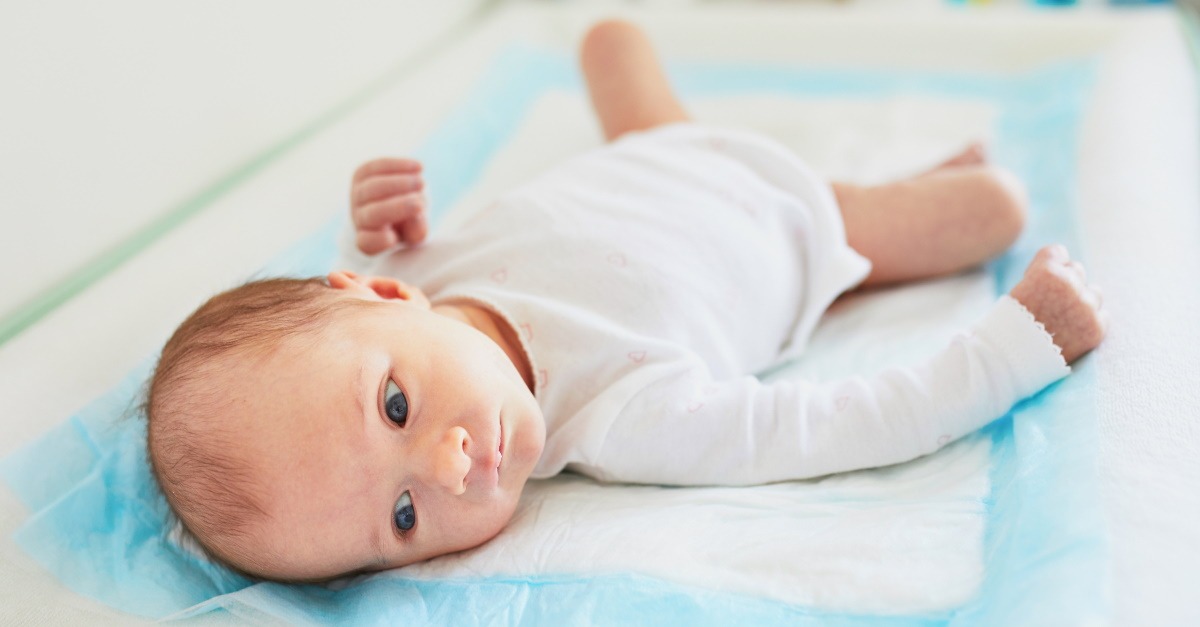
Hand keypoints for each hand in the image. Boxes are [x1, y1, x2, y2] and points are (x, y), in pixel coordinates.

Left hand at [350, 158, 427, 253]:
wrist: (399, 202)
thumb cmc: (409, 225)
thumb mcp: (415, 233)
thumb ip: (417, 230)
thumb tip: (417, 214)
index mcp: (369, 240)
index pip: (366, 242)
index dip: (378, 241)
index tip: (393, 239)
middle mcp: (359, 218)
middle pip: (372, 214)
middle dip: (397, 207)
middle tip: (420, 205)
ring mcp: (357, 195)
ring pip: (372, 188)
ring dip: (399, 184)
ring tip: (422, 183)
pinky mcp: (361, 174)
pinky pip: (376, 167)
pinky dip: (398, 166)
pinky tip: (419, 168)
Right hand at [1009, 244, 1108, 363]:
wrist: (1009, 361)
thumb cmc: (1008, 325)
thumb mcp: (1019, 288)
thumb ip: (1046, 274)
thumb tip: (1070, 266)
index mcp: (1046, 271)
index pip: (1058, 253)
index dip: (1047, 269)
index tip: (1038, 285)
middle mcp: (1069, 284)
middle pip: (1077, 270)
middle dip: (1066, 284)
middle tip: (1049, 306)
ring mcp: (1085, 307)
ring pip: (1094, 292)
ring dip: (1081, 302)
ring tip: (1062, 320)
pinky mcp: (1095, 328)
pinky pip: (1102, 316)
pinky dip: (1090, 323)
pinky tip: (1072, 332)